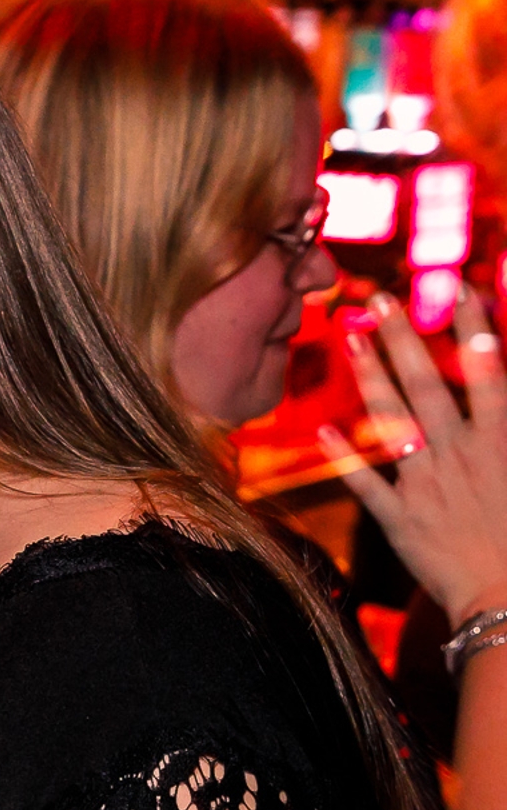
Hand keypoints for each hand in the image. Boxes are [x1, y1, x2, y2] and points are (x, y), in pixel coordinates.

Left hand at [319, 287, 506, 626]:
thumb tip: (503, 390)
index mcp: (503, 443)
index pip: (488, 374)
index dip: (472, 330)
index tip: (456, 289)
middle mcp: (462, 455)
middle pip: (427, 384)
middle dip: (403, 338)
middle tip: (377, 298)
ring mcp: (427, 485)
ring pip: (391, 420)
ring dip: (368, 376)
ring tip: (347, 338)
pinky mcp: (401, 520)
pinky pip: (366, 483)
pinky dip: (344, 456)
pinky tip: (321, 427)